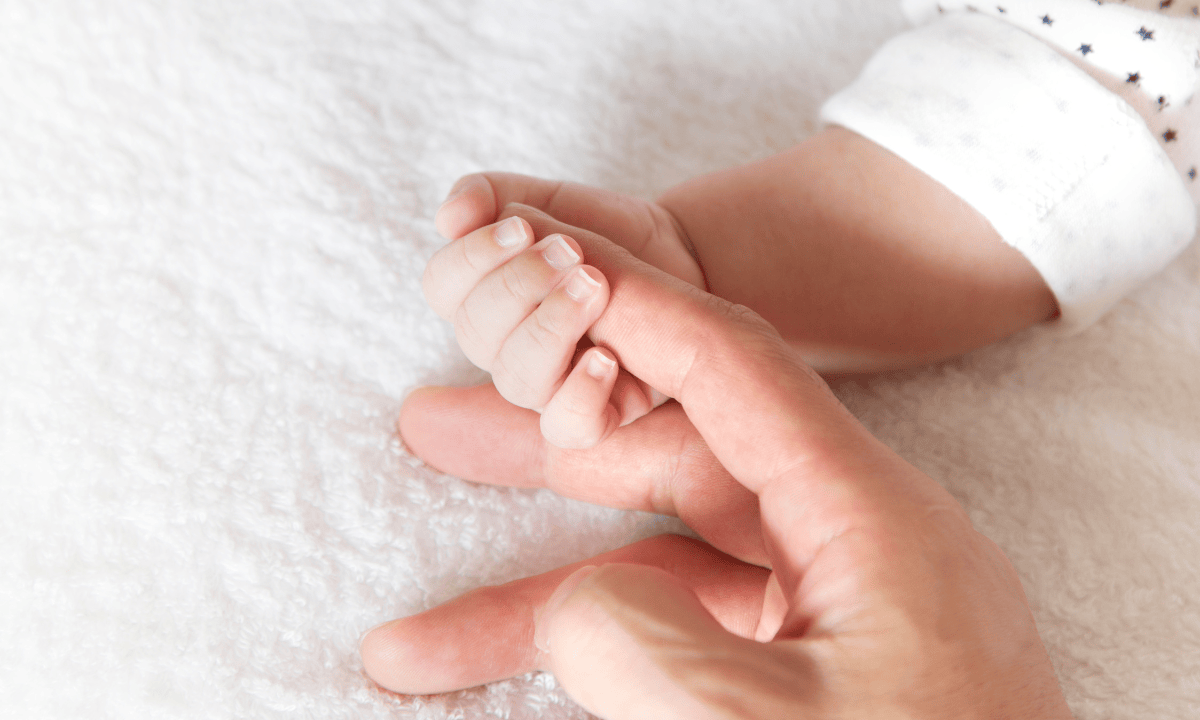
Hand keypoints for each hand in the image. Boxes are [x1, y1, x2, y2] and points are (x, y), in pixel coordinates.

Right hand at [362, 208, 1072, 717]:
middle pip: (670, 456)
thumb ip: (645, 648)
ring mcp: (826, 613)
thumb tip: (575, 606)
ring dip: (540, 590)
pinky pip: (687, 636)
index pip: (728, 366)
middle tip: (431, 426)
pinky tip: (523, 676)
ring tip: (416, 635)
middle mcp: (847, 542)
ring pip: (660, 566)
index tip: (540, 266)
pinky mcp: (809, 671)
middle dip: (541, 451)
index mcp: (867, 516)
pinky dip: (603, 652)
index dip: (626, 307)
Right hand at [426, 172, 705, 447]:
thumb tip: (447, 218)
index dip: (471, 257)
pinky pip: (569, 428)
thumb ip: (491, 195)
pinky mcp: (597, 411)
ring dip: (550, 328)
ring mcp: (547, 385)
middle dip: (520, 284)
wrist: (675, 257)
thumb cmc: (601, 232)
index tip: (521, 226)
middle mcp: (504, 348)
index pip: (441, 287)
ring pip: (516, 381)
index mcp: (480, 297)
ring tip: (595, 285)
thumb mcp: (547, 199)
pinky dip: (581, 395)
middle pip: (476, 333)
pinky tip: (606, 357)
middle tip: (570, 250)